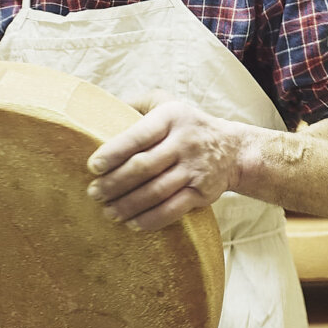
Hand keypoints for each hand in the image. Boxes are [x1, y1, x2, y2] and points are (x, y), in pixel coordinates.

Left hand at [86, 92, 247, 231]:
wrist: (233, 150)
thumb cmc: (188, 126)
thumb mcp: (168, 104)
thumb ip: (137, 103)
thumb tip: (102, 108)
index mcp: (172, 118)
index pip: (138, 136)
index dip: (114, 153)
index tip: (94, 167)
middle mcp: (185, 142)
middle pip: (144, 167)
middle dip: (115, 183)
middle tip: (95, 193)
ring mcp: (195, 169)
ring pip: (156, 192)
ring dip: (127, 205)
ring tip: (108, 211)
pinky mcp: (202, 193)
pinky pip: (172, 210)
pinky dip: (150, 219)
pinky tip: (132, 223)